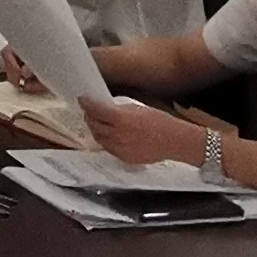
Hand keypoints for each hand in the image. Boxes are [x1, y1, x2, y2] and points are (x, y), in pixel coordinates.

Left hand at [78, 97, 207, 167]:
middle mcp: (117, 134)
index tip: (82, 99)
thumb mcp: (137, 108)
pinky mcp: (123, 158)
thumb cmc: (159, 120)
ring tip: (97, 122)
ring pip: (99, 138)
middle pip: (94, 124)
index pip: (96, 110)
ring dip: (95, 128)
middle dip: (89, 116)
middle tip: (89, 110)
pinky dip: (105, 140)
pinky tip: (108, 134)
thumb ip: (119, 109)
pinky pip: (108, 148)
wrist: (173, 141)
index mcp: (121, 119)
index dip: (87, 104)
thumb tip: (105, 107)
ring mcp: (119, 148)